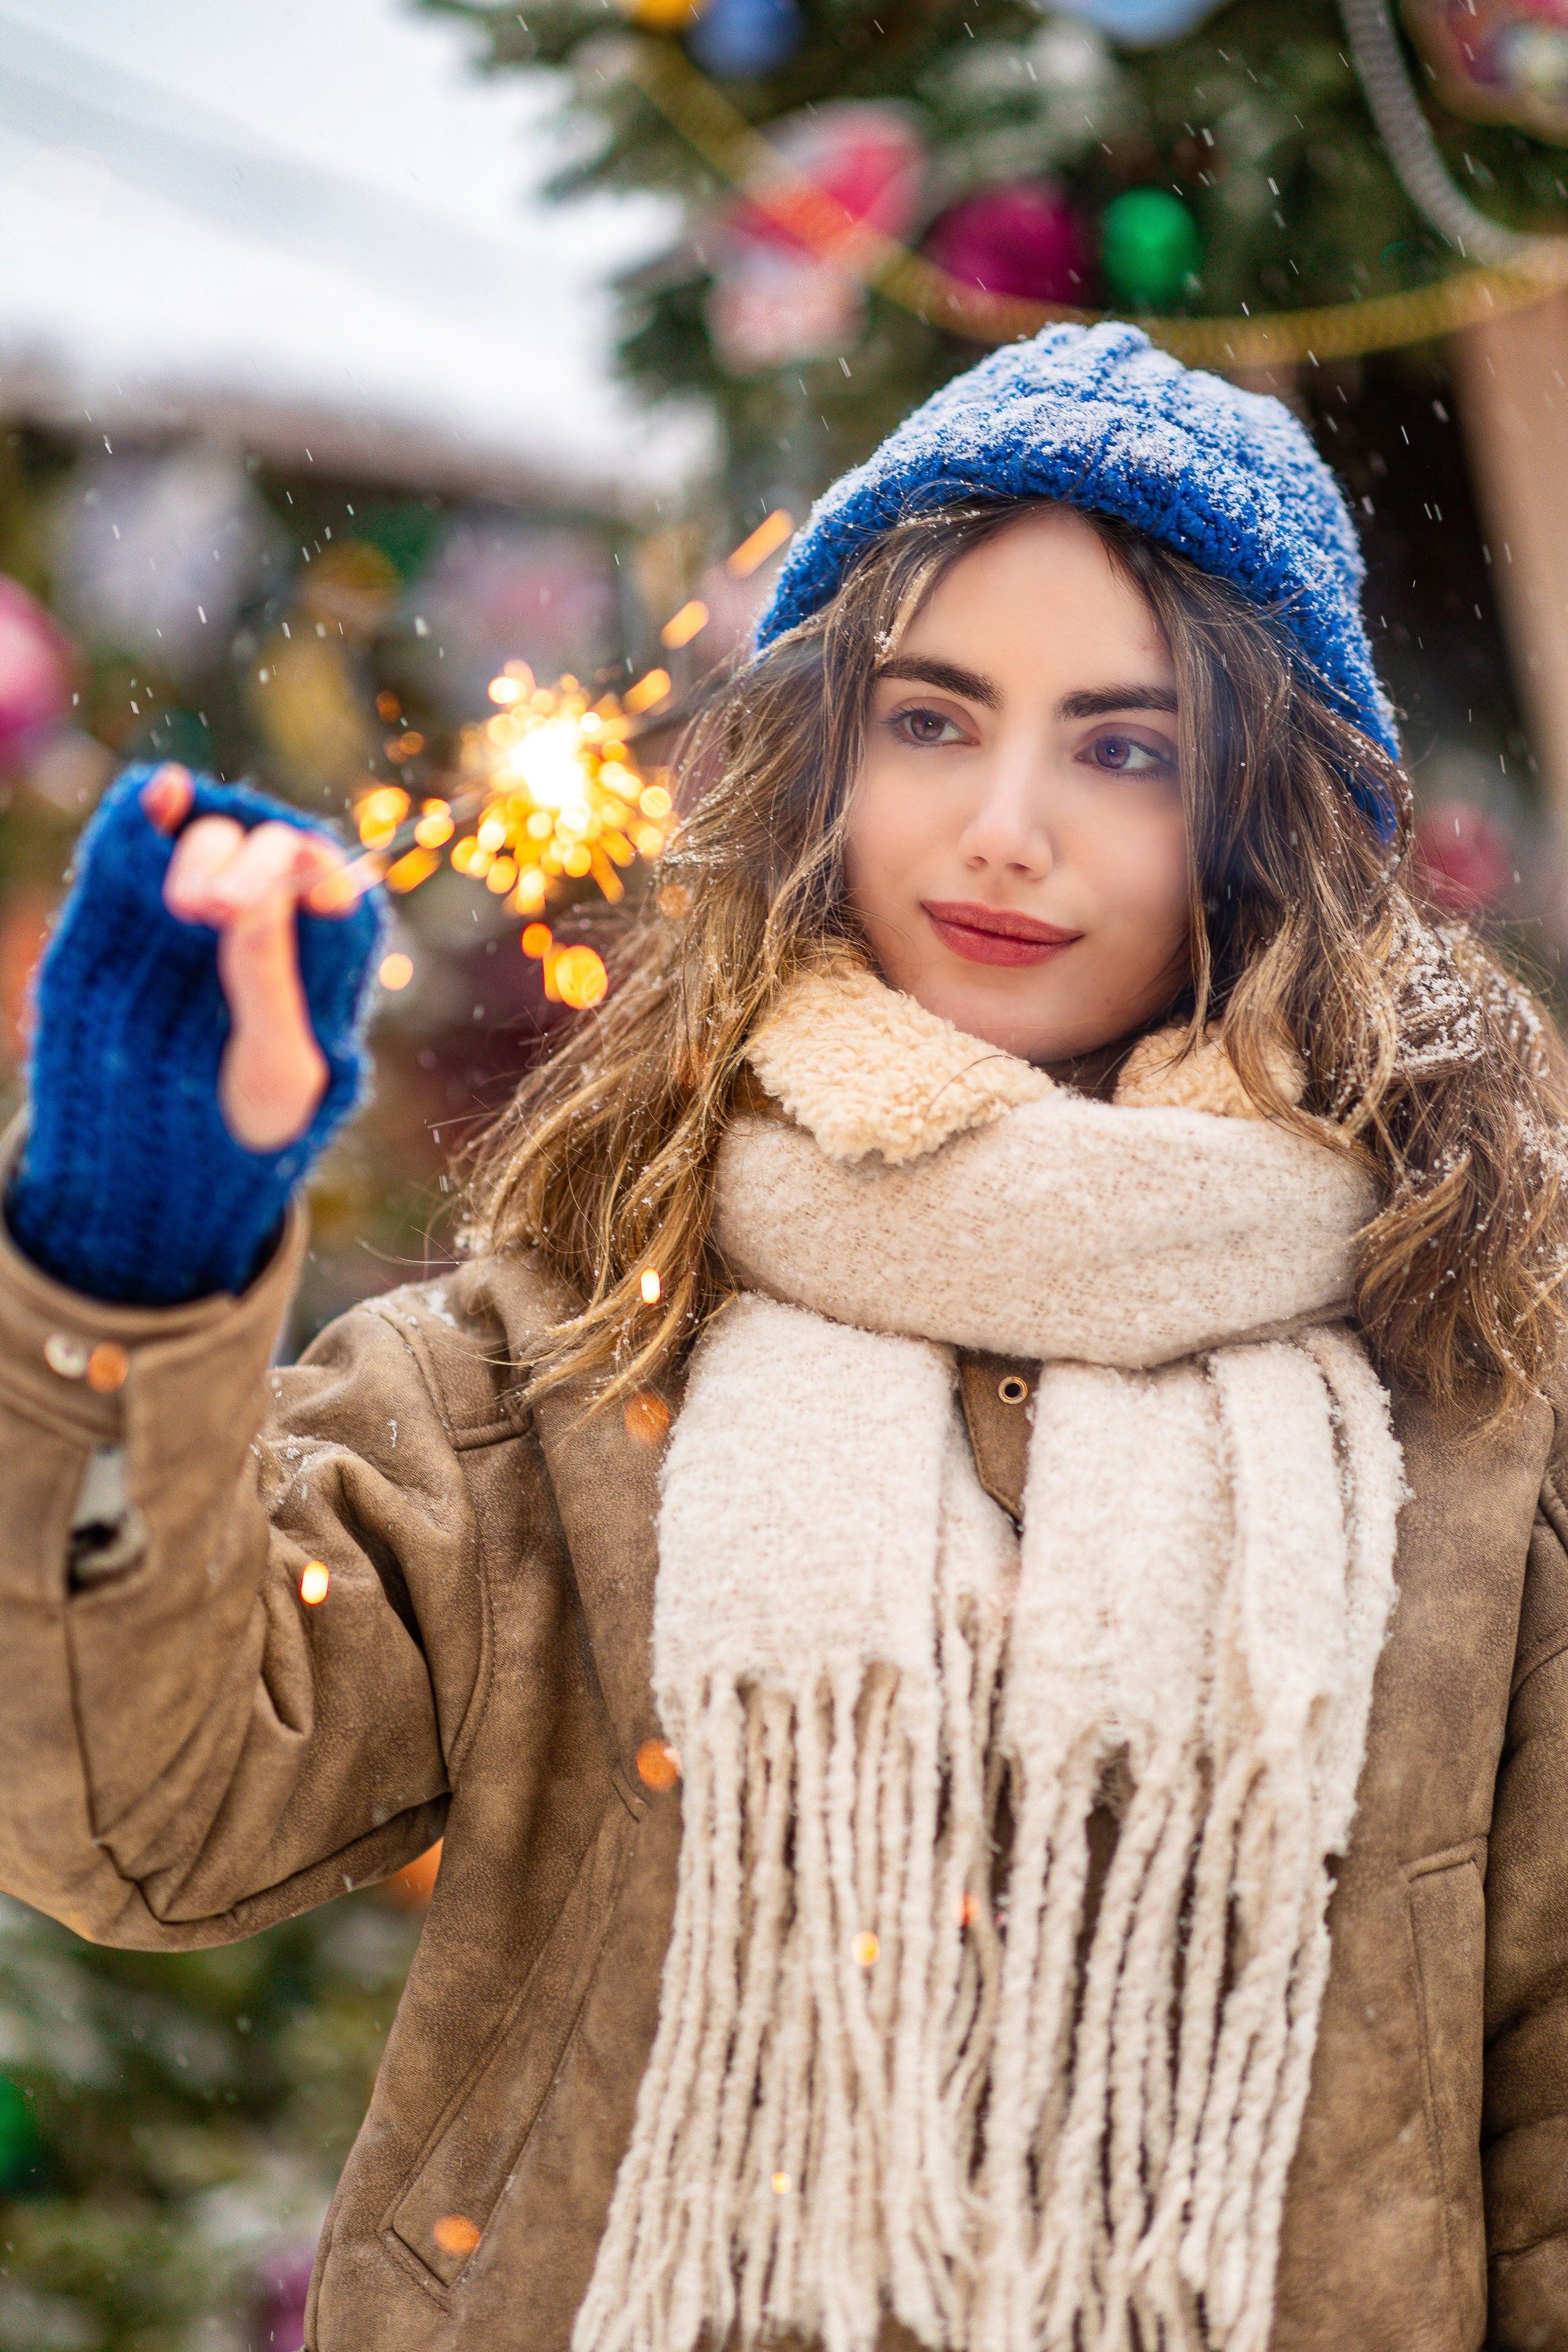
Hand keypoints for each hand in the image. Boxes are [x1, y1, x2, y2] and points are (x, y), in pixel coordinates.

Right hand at [142, 764, 355, 1152]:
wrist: (173, 1143)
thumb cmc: (254, 1108)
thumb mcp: (275, 1060)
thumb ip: (268, 978)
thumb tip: (257, 895)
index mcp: (326, 941)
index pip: (325, 875)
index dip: (308, 875)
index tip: (292, 907)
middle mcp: (269, 906)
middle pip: (268, 848)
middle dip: (247, 872)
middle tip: (214, 913)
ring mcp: (204, 896)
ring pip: (212, 837)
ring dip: (200, 854)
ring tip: (185, 908)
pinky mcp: (141, 899)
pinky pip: (150, 840)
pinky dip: (153, 812)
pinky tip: (161, 796)